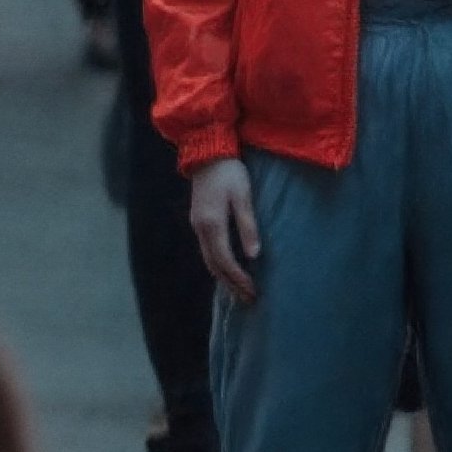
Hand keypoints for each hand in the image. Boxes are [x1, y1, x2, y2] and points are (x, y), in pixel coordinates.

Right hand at [189, 158, 260, 303]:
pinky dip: (218, 264)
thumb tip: (253, 255)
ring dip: (224, 277)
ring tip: (239, 289)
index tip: (252, 290)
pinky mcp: (198, 220)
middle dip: (231, 284)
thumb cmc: (229, 172)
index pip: (225, 261)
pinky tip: (228, 269)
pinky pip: (207, 251)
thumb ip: (247, 225)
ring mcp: (197, 225)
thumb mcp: (243, 196)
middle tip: (248, 298)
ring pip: (209, 260)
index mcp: (212, 225)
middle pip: (214, 266)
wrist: (207, 153)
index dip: (238, 278)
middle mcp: (201, 229)